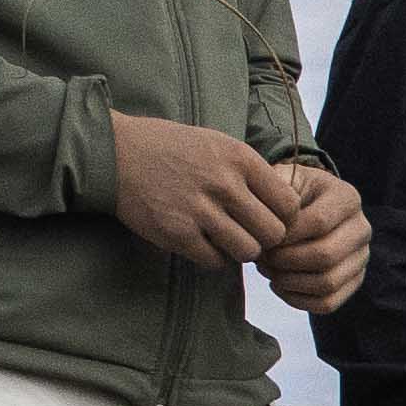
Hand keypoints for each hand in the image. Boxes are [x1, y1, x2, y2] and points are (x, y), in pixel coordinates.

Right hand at [104, 114, 320, 271]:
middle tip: (250, 234)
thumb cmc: (170, 147)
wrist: (116, 152)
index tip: (268, 218)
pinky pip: (215, 262)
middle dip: (265, 238)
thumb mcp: (217, 143)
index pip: (289, 204)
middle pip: (273, 233)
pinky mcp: (177, 233)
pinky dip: (214, 259)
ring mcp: (200, 210)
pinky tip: (204, 244)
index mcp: (239, 158)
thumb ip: (250, 171)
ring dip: (240, 251)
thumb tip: (284, 206)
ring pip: (248, 251)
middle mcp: (224, 184)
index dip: (284, 218)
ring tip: (227, 239)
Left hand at [254, 159, 370, 310]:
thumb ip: (273, 190)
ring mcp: (362, 257)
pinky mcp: (354, 281)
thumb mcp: (283, 180)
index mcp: (347, 198)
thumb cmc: (289, 194)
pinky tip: (279, 285)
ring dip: (289, 282)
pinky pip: (328, 303)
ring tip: (268, 270)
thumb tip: (267, 219)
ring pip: (327, 283)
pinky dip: (298, 300)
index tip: (262, 236)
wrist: (308, 207)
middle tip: (262, 258)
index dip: (285, 235)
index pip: (318, 222)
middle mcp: (362, 228)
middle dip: (286, 261)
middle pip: (326, 256)